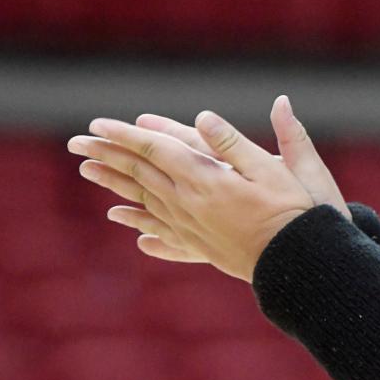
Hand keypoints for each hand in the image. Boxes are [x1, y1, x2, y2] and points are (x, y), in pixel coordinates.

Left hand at [67, 97, 342, 282]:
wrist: (301, 263)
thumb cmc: (296, 212)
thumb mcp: (275, 171)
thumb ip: (236, 143)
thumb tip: (204, 116)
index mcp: (207, 181)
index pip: (156, 151)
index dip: (127, 135)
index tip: (98, 124)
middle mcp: (191, 205)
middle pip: (141, 174)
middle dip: (108, 155)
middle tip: (77, 143)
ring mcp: (193, 228)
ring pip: (144, 200)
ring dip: (115, 184)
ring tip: (88, 171)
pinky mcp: (202, 246)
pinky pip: (162, 233)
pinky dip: (140, 224)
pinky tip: (125, 223)